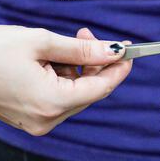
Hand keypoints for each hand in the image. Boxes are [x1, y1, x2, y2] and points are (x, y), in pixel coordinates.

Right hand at [0, 25, 132, 135]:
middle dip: (96, 64)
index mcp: (52, 102)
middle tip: (90, 38)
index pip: (101, 88)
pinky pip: (60, 99)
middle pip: (90, 92)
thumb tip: (113, 52)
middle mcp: (48, 119)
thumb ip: (82, 50)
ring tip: (64, 46)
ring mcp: (39, 122)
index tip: (128, 53)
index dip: (118, 69)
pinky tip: (53, 62)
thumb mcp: (40, 42)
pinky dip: (64, 80)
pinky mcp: (31, 118)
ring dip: (78, 70)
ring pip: (76, 95)